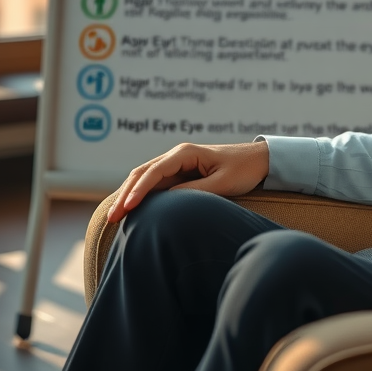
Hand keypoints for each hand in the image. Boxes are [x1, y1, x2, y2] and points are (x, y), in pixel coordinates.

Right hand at [105, 141, 269, 223]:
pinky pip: (155, 183)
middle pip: (142, 174)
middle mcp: (177, 155)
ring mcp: (177, 163)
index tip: (128, 208)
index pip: (154, 172)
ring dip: (129, 195)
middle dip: (126, 195)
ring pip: (145, 178)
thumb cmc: (243, 170)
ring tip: (115, 216)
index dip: (139, 191)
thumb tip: (168, 200)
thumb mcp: (222, 183)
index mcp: (185, 153)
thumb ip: (195, 191)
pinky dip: (141, 195)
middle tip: (112, 217)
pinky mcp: (180, 173)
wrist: (259, 160)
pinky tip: (131, 209)